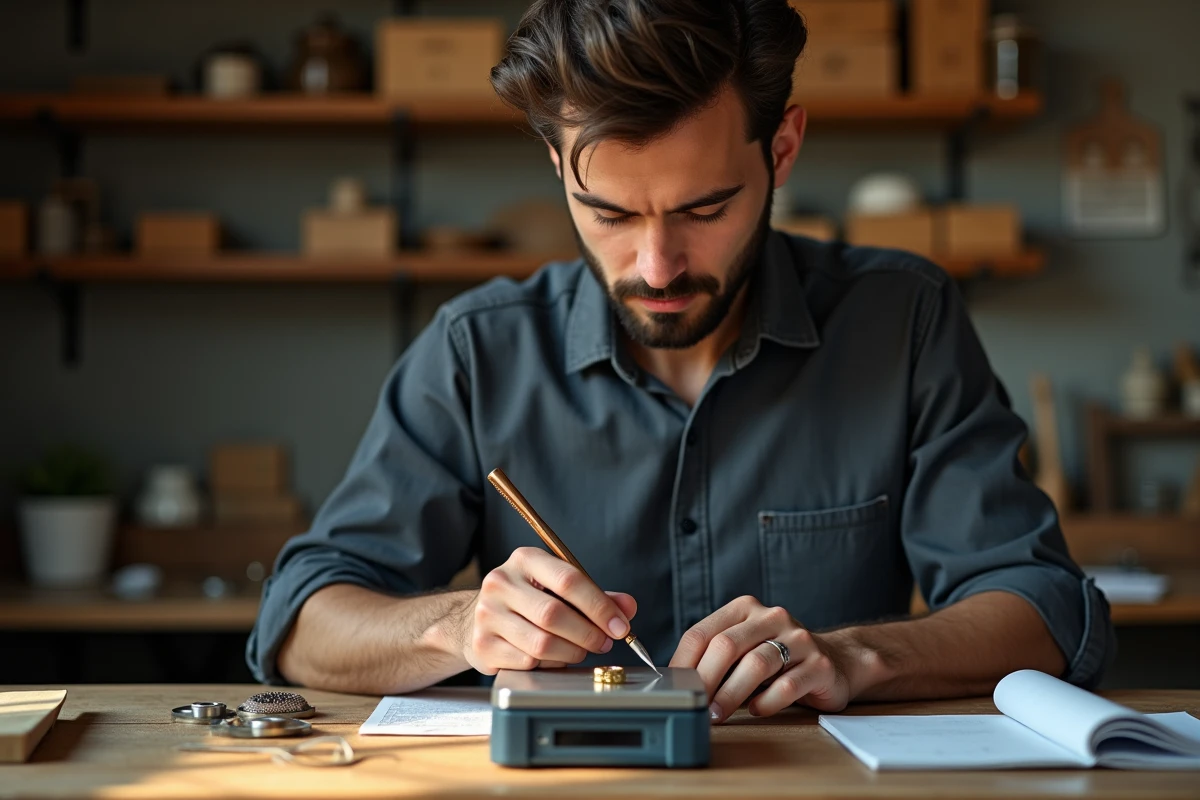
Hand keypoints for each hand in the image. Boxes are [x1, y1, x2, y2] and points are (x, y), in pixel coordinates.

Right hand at [459, 547, 636, 674]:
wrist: (472, 620)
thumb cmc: (526, 601)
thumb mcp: (558, 588)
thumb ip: (594, 596)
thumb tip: (627, 607)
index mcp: (525, 559)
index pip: (568, 580)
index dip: (599, 606)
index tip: (620, 626)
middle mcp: (501, 582)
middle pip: (555, 614)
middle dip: (588, 633)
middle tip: (604, 643)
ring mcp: (487, 614)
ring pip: (542, 643)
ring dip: (572, 652)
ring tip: (580, 650)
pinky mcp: (482, 645)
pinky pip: (528, 662)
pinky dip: (550, 664)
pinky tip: (553, 657)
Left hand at [669, 596, 853, 722]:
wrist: (836, 662)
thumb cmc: (778, 660)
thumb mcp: (744, 649)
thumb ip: (716, 657)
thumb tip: (678, 681)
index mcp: (746, 609)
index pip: (702, 632)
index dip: (683, 662)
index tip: (675, 686)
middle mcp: (772, 617)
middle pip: (726, 645)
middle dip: (705, 679)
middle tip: (695, 704)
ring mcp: (798, 639)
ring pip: (755, 664)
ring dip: (730, 695)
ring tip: (717, 714)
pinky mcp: (819, 665)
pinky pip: (786, 686)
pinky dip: (766, 702)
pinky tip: (757, 710)